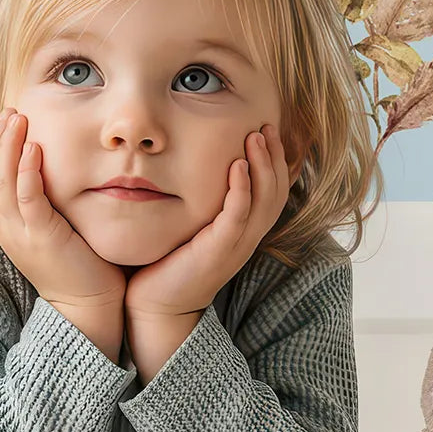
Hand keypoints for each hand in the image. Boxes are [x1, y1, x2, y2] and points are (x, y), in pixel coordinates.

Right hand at [0, 107, 127, 311]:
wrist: (86, 309)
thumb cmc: (78, 266)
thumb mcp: (54, 229)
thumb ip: (48, 202)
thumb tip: (56, 169)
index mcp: (8, 225)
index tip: (7, 121)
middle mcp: (7, 228)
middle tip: (10, 111)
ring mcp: (20, 234)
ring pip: (1, 183)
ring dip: (7, 147)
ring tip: (17, 119)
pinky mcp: (41, 238)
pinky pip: (26, 200)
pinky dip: (27, 171)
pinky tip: (33, 148)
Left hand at [123, 123, 291, 317]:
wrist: (155, 306)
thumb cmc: (168, 263)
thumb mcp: (192, 226)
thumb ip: (202, 201)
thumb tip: (192, 162)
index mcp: (244, 232)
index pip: (274, 191)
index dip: (276, 161)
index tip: (268, 129)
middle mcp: (246, 238)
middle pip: (276, 192)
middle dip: (275, 156)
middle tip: (267, 125)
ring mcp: (235, 246)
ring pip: (264, 202)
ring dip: (262, 166)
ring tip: (256, 137)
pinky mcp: (217, 252)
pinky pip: (238, 217)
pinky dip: (241, 190)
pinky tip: (237, 166)